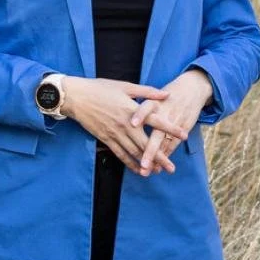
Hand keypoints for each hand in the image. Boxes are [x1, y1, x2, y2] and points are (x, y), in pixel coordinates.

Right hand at [60, 77, 175, 170]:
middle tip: (171, 168)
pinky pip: (120, 154)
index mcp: (132, 110)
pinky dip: (130, 163)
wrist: (76, 97)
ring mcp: (115, 134)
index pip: (156, 121)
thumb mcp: (125, 86)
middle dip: (160, 157)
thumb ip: (147, 92)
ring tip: (158, 172)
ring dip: (147, 163)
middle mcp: (126, 125)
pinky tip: (138, 170)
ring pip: (134, 152)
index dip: (170, 129)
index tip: (184, 135)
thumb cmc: (101, 88)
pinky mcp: (106, 139)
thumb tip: (166, 94)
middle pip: (146, 144)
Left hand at [130, 69, 212, 174]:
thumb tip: (123, 118)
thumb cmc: (167, 94)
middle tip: (143, 166)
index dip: (140, 115)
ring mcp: (175, 122)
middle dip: (150, 152)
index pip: (146, 108)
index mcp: (155, 103)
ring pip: (165, 144)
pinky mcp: (184, 127)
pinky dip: (166, 155)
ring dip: (158, 159)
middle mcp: (165, 113)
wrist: (192, 88)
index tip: (132, 124)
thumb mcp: (154, 94)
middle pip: (157, 134)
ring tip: (148, 171)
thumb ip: (139, 105)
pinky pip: (173, 144)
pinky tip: (158, 166)